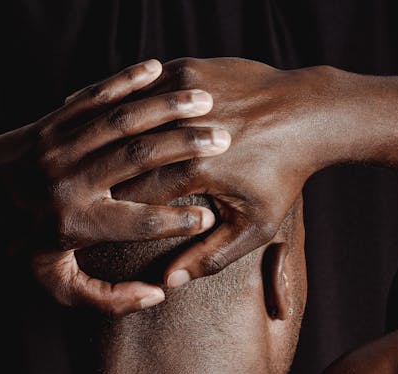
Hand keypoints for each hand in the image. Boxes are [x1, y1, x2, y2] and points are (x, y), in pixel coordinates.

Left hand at [0, 59, 231, 314]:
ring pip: (121, 120)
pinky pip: (95, 96)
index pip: (140, 220)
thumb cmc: (16, 251)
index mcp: (75, 224)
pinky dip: (127, 80)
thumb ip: (108, 299)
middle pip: (139, 157)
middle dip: (186, 146)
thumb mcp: (57, 285)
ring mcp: (57, 147)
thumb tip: (155, 294)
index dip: (180, 220)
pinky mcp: (49, 123)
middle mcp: (67, 181)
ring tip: (204, 100)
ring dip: (166, 107)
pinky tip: (158, 70)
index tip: (210, 214)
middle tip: (223, 140)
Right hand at [114, 58, 328, 287]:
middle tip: (89, 188)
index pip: (136, 194)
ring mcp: (186, 93)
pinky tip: (113, 120)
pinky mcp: (189, 67)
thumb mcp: (255, 227)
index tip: (101, 219)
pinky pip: (145, 88)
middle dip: (108, 173)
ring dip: (112, 135)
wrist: (308, 113)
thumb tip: (167, 282)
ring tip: (95, 153)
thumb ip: (209, 257)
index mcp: (197, 170)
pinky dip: (129, 104)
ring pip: (131, 116)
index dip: (115, 207)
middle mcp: (187, 128)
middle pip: (128, 155)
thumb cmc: (283, 175)